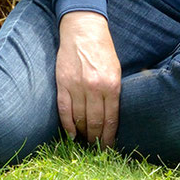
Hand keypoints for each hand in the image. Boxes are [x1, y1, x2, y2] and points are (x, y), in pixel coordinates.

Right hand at [55, 10, 121, 145]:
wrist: (83, 30)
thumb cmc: (103, 50)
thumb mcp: (117, 69)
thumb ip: (114, 91)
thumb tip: (113, 116)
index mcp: (112, 84)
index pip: (111, 118)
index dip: (109, 136)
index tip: (109, 147)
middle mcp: (95, 88)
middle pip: (95, 122)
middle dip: (97, 139)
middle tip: (97, 150)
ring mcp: (77, 87)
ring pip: (80, 119)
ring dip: (83, 134)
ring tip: (85, 144)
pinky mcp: (62, 84)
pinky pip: (64, 111)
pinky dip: (67, 125)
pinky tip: (71, 135)